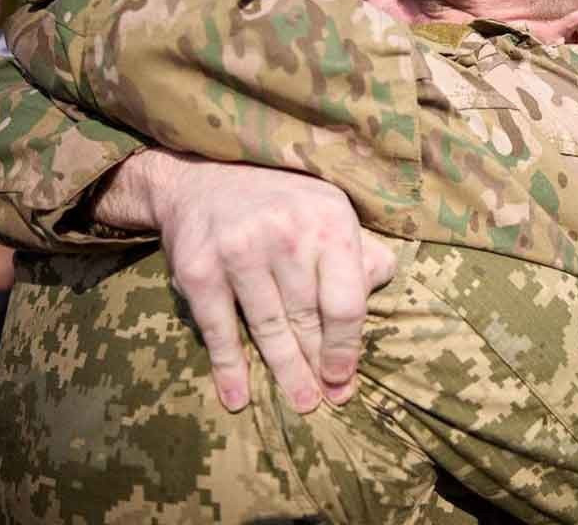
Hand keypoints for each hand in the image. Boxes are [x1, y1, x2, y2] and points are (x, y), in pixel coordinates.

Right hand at [145, 152, 396, 413]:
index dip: (346, 348)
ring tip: (300, 403)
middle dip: (317, 365)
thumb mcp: (330, 209)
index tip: (344, 376)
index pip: (345, 302)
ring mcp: (239, 251)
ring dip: (284, 371)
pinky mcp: (199, 269)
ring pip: (267, 328)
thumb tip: (378, 289)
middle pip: (307, 320)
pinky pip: (219, 328)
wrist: (201, 175)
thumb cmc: (282, 201)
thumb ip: (359, 250)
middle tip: (324, 400)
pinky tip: (238, 395)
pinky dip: (228, 366)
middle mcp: (285, 235)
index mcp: (328, 222)